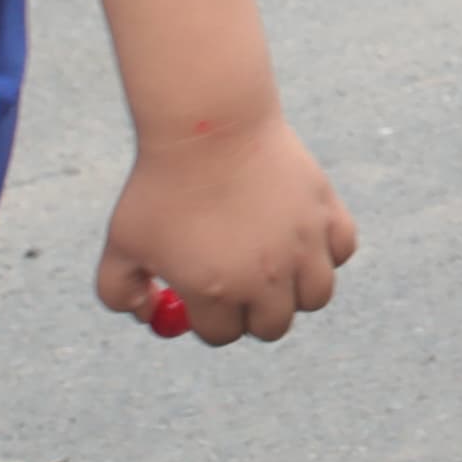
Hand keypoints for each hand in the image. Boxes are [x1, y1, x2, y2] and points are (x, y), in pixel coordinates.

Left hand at [95, 111, 355, 345]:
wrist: (208, 126)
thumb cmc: (159, 185)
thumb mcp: (121, 244)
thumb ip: (120, 292)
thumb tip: (148, 313)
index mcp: (214, 291)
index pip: (222, 335)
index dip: (207, 321)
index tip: (200, 295)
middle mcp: (264, 276)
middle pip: (273, 326)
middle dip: (253, 314)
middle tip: (239, 286)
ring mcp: (302, 244)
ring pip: (316, 295)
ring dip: (295, 291)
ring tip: (274, 266)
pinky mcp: (326, 210)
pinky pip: (342, 250)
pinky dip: (326, 251)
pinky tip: (300, 235)